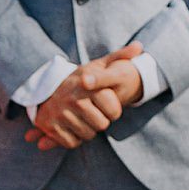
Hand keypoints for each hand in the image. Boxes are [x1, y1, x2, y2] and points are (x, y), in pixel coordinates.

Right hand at [27, 43, 144, 148]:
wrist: (51, 89)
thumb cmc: (84, 78)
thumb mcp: (101, 65)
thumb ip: (121, 56)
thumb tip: (139, 46)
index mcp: (88, 82)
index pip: (114, 111)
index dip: (114, 110)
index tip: (107, 102)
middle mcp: (73, 97)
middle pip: (102, 125)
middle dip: (101, 120)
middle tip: (92, 110)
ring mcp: (59, 112)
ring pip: (88, 135)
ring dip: (88, 129)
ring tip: (81, 115)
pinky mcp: (49, 126)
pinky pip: (72, 142)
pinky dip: (74, 138)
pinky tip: (71, 124)